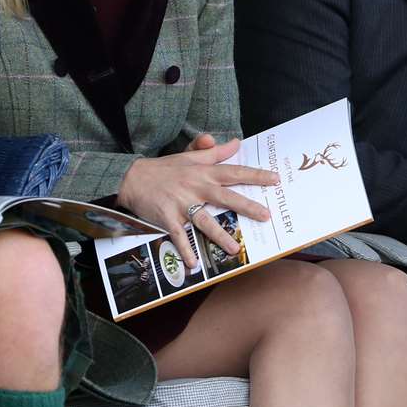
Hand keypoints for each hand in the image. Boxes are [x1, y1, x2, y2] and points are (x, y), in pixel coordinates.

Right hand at [116, 136, 277, 267]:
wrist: (132, 177)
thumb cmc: (164, 169)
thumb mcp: (189, 156)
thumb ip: (214, 152)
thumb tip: (236, 142)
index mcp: (203, 173)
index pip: (234, 172)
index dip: (255, 175)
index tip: (274, 179)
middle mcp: (196, 188)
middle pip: (225, 197)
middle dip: (246, 206)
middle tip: (266, 215)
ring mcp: (181, 203)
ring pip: (204, 220)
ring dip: (219, 235)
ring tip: (234, 249)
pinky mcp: (167, 217)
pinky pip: (178, 236)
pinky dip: (185, 250)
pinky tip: (193, 263)